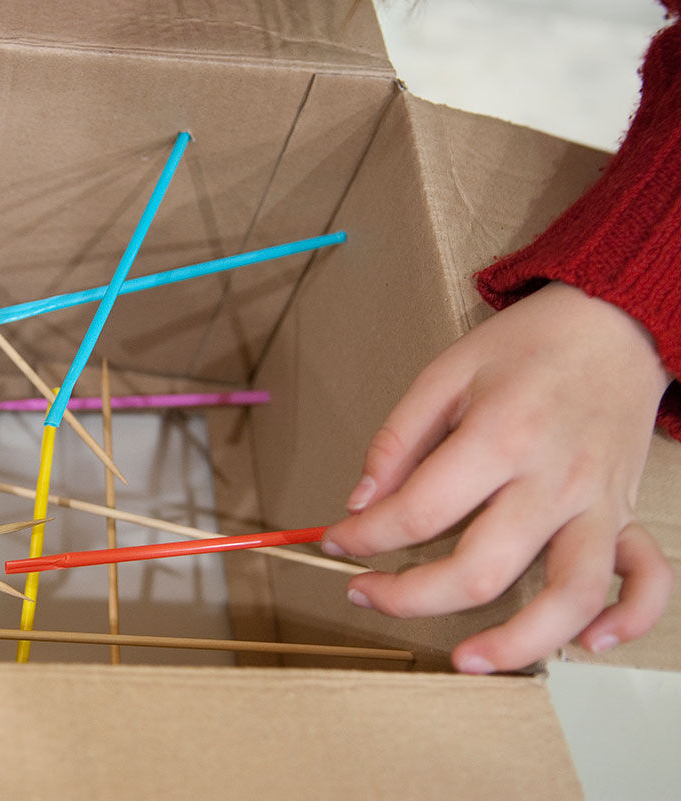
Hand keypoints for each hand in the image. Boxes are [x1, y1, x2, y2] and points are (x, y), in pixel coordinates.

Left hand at [323, 282, 673, 672]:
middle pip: (480, 570)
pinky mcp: (628, 514)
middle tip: (366, 593)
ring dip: (516, 642)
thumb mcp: (446, 373)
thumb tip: (360, 502)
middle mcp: (553, 481)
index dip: (365, 538)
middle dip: (409, 597)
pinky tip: (583, 642)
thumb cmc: (529, 345)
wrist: (616, 322)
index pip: (418, 512)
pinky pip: (644, 583)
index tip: (337, 543)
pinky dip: (623, 620)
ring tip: (465, 658)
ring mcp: (598, 505)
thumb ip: (399, 440)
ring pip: (568, 597)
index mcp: (501, 437)